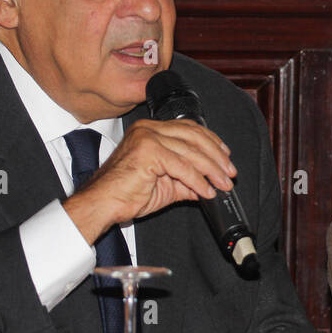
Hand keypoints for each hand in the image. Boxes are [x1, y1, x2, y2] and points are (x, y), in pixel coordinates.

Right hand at [63, 118, 235, 244]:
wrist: (102, 204)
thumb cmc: (124, 194)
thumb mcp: (164, 185)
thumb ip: (186, 180)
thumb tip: (208, 185)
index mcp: (150, 130)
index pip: (188, 128)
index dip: (211, 141)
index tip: (225, 156)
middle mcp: (148, 129)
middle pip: (194, 136)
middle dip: (216, 156)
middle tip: (229, 173)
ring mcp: (147, 138)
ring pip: (191, 151)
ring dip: (212, 170)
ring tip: (222, 184)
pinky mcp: (148, 151)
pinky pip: (182, 166)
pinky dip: (198, 180)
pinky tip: (206, 191)